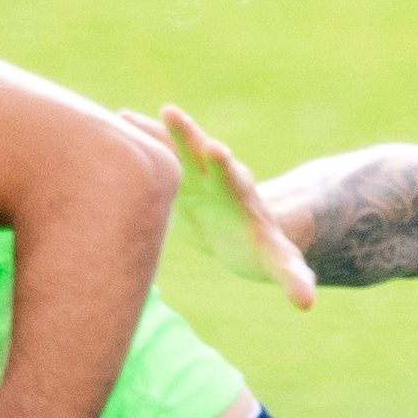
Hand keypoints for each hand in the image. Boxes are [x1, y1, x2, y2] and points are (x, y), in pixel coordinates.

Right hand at [124, 104, 317, 308]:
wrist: (242, 232)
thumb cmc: (261, 249)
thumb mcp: (278, 263)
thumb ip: (293, 278)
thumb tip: (307, 304)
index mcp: (241, 197)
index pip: (233, 178)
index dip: (224, 165)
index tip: (216, 149)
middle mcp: (216, 177)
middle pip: (201, 152)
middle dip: (188, 134)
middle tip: (170, 113)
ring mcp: (192, 174)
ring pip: (171, 149)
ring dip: (151, 132)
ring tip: (122, 116)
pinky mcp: (173, 178)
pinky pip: (154, 156)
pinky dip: (137, 142)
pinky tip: (110, 123)